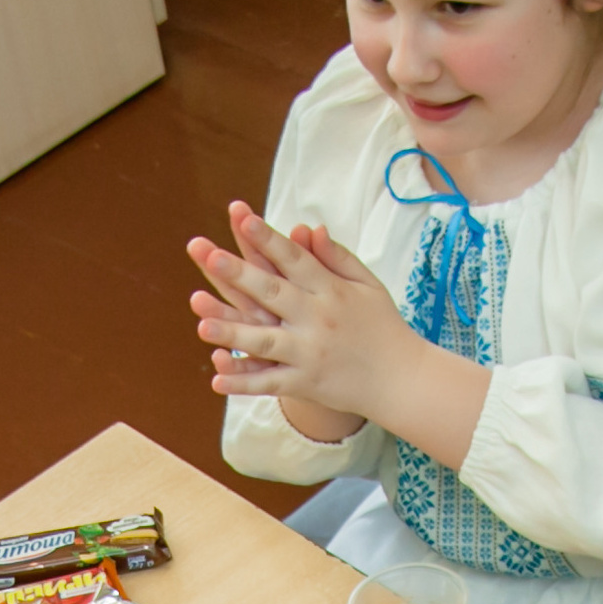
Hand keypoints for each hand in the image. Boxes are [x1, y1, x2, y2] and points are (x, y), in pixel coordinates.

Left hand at [186, 201, 412, 430]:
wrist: (401, 378)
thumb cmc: (382, 326)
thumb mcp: (367, 284)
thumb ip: (336, 257)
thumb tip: (309, 228)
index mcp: (331, 290)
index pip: (294, 259)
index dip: (267, 239)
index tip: (243, 219)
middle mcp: (317, 320)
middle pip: (272, 293)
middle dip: (240, 274)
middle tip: (210, 256)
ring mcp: (309, 354)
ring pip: (265, 341)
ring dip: (232, 332)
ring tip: (201, 323)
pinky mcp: (306, 384)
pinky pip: (270, 384)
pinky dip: (244, 384)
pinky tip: (216, 380)